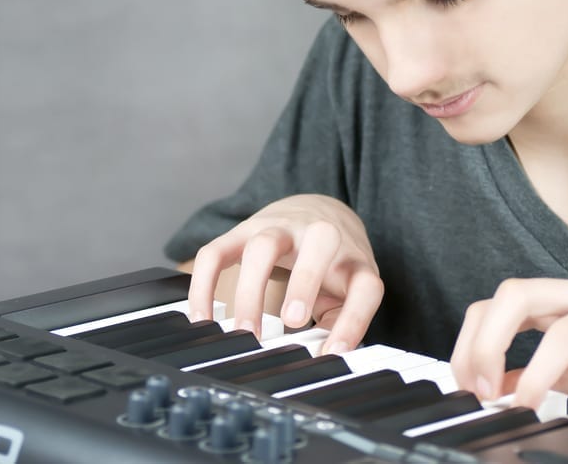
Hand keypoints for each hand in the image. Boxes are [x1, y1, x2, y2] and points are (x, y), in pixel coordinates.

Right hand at [187, 194, 382, 354]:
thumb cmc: (334, 263)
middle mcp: (319, 235)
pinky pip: (217, 252)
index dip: (353, 322)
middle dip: (305, 281)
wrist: (317, 210)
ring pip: (264, 245)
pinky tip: (203, 318)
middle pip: (320, 241)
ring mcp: (280, 228)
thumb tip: (321, 359)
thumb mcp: (347, 291)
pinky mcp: (243, 231)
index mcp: (352, 259)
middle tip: (292, 322)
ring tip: (245, 331)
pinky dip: (205, 284)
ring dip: (251, 288)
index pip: (365, 287)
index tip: (334, 353)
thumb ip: (338, 323)